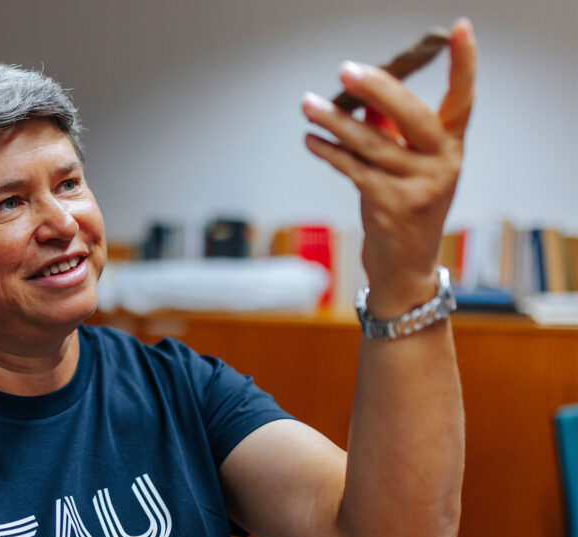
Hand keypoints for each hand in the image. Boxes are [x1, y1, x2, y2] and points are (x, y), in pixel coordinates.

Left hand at [302, 18, 476, 317]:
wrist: (403, 269)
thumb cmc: (402, 208)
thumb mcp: (405, 167)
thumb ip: (390, 132)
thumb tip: (364, 98)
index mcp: (450, 147)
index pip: (462, 99)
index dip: (464, 64)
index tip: (460, 30)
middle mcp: (443, 164)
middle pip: (412, 115)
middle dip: (378, 89)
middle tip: (345, 70)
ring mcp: (419, 187)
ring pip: (370, 144)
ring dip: (334, 122)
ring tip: (308, 105)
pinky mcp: (390, 206)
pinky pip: (352, 169)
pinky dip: (328, 152)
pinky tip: (311, 140)